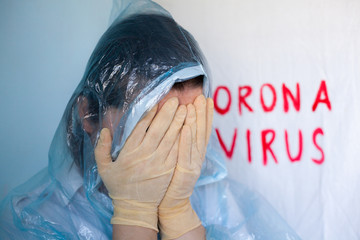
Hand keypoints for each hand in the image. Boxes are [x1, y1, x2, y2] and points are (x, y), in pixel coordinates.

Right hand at [95, 97, 185, 231]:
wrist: (136, 207)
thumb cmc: (119, 186)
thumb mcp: (104, 169)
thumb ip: (101, 149)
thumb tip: (105, 130)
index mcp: (130, 153)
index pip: (141, 128)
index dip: (149, 113)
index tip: (156, 102)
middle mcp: (146, 155)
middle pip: (159, 129)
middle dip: (167, 113)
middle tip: (174, 100)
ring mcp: (160, 162)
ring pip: (171, 138)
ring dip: (178, 122)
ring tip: (184, 108)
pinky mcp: (169, 169)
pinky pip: (177, 149)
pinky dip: (183, 137)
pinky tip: (187, 127)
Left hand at [159, 95, 213, 238]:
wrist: (172, 204)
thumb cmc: (171, 178)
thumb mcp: (178, 158)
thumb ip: (181, 142)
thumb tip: (180, 123)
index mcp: (195, 152)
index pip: (203, 130)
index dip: (206, 115)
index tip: (207, 99)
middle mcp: (197, 156)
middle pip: (202, 132)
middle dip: (202, 114)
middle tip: (202, 97)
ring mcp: (192, 164)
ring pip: (195, 140)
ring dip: (195, 122)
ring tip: (194, 106)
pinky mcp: (183, 173)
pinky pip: (185, 154)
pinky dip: (186, 140)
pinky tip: (185, 127)